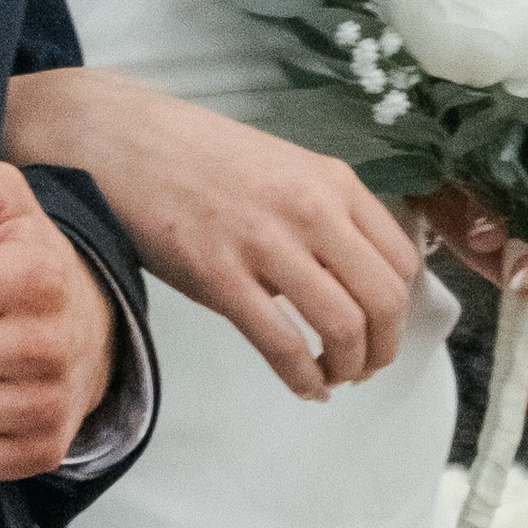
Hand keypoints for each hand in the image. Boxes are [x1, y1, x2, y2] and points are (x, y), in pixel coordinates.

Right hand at [5, 70, 417, 401]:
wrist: (126, 140)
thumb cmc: (201, 160)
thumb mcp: (284, 171)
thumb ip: (325, 217)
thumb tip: (356, 284)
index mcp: (333, 182)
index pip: (401, 262)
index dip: (399, 312)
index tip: (381, 331)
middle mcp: (310, 208)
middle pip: (383, 300)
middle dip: (381, 349)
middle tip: (364, 368)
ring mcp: (265, 240)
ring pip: (341, 325)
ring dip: (347, 369)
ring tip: (332, 379)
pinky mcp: (219, 272)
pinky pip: (281, 343)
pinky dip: (303, 379)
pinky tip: (304, 387)